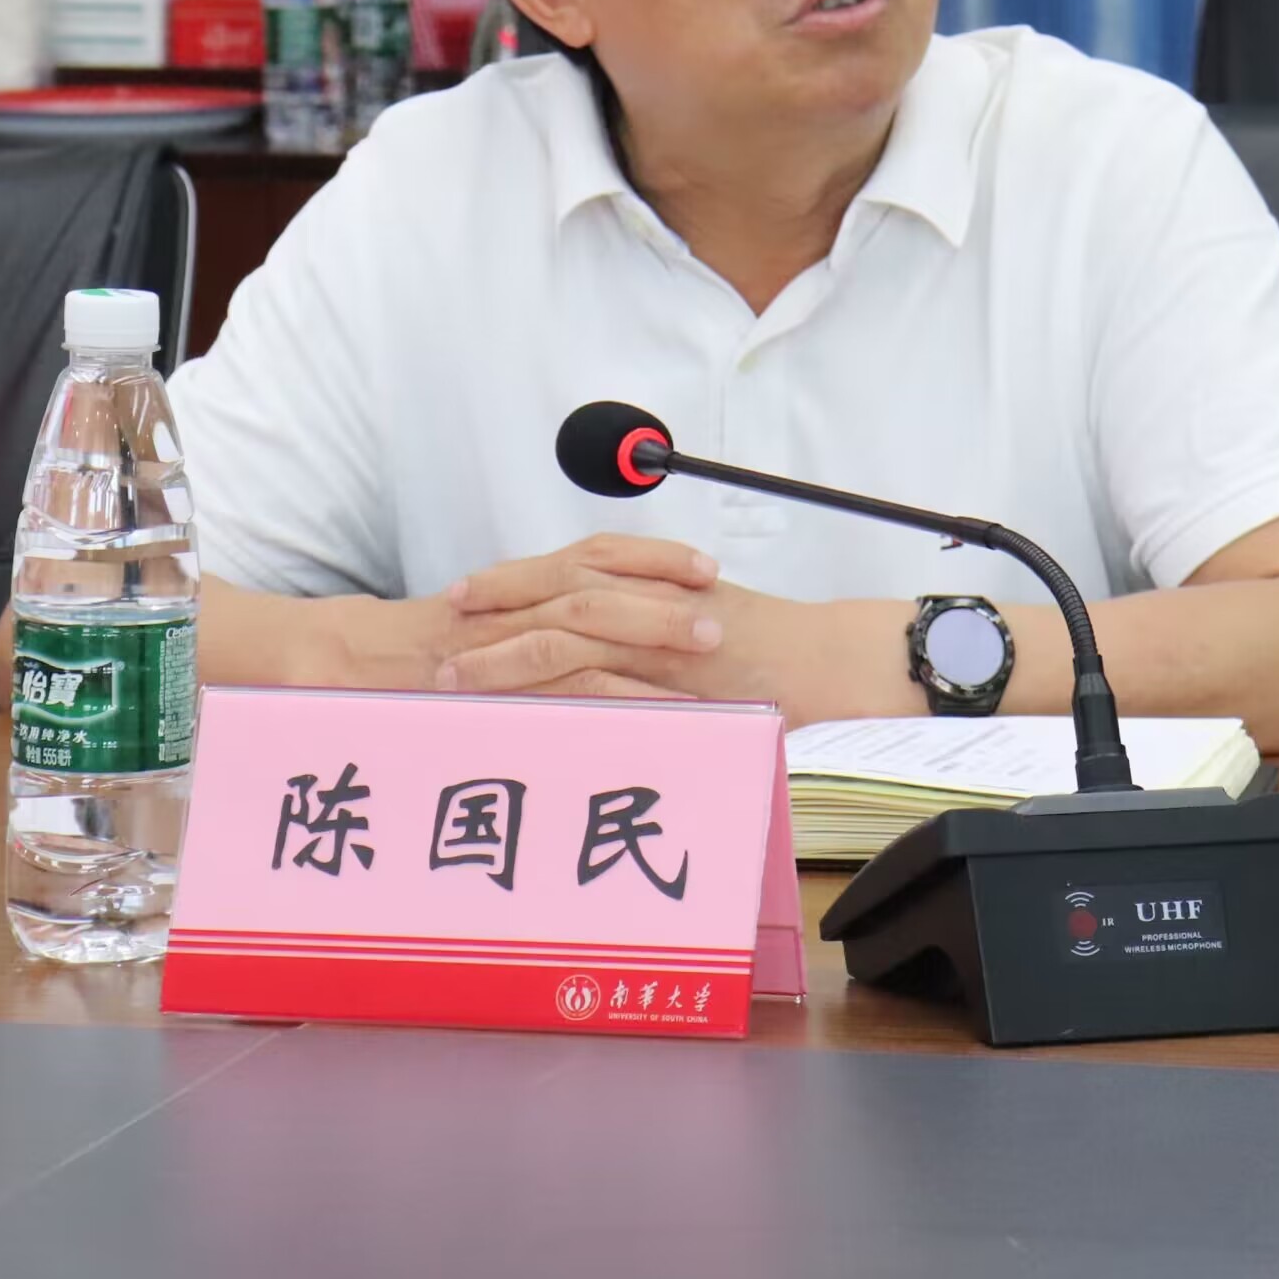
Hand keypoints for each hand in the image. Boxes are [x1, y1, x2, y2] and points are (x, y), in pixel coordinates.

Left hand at [432, 535, 916, 720]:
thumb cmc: (782, 650)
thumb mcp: (714, 619)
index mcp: (662, 584)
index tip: (471, 590)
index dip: (519, 578)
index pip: (577, 569)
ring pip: (568, 635)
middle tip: (444, 621)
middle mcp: (656, 604)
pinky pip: (604, 681)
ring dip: (506, 652)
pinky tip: (515, 709)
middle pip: (559, 592)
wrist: (833, 662)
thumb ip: (660, 624)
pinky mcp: (672, 680)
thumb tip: (607, 650)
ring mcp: (661, 641)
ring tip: (456, 672)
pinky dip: (555, 693)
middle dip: (497, 604)